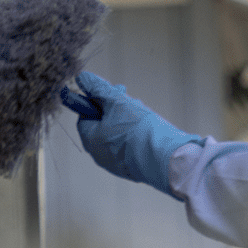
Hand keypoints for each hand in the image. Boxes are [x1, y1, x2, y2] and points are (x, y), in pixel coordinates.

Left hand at [72, 71, 201, 198]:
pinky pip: (126, 147)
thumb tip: (82, 77)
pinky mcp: (131, 169)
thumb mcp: (117, 102)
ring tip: (139, 113)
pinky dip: (132, 136)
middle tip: (127, 99)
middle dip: (113, 109)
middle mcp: (99, 155)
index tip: (110, 93)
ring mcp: (115, 164)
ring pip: (114, 135)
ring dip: (124, 120)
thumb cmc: (138, 130)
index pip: (84, 117)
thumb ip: (98, 89)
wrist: (164, 157)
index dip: (95, 101)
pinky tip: (145, 129)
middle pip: (100, 125)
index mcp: (90, 140)